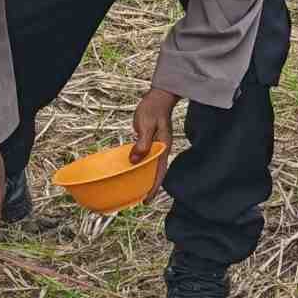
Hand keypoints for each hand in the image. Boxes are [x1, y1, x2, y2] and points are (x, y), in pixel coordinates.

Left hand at [131, 86, 181, 202]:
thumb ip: (141, 142)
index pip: (159, 172)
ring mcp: (159, 147)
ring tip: (137, 189)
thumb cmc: (153, 108)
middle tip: (140, 200)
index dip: (153, 187)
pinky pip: (148, 158)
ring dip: (146, 178)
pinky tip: (135, 169)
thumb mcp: (145, 124)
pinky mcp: (153, 143)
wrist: (159, 97)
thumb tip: (134, 160)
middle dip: (150, 187)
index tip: (146, 200)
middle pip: (158, 173)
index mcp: (163, 147)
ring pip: (153, 167)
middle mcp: (162, 150)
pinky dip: (143, 166)